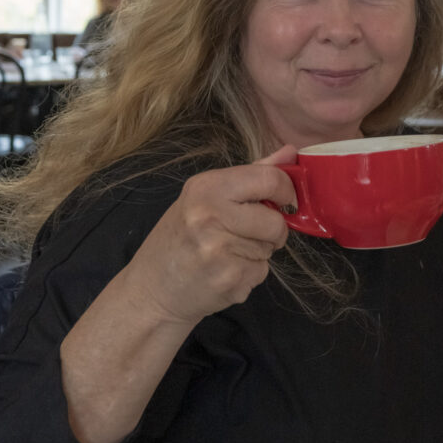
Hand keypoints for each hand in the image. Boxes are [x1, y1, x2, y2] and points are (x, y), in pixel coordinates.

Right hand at [120, 144, 297, 326]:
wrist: (152, 290)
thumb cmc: (180, 239)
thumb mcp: (205, 197)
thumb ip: (251, 174)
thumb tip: (290, 152)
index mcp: (206, 187)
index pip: (268, 178)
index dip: (286, 191)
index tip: (285, 200)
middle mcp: (209, 215)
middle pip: (276, 221)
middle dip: (273, 231)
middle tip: (251, 234)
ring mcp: (218, 250)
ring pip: (270, 248)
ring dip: (258, 253)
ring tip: (226, 253)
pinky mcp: (228, 280)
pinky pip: (261, 272)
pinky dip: (249, 274)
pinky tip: (224, 272)